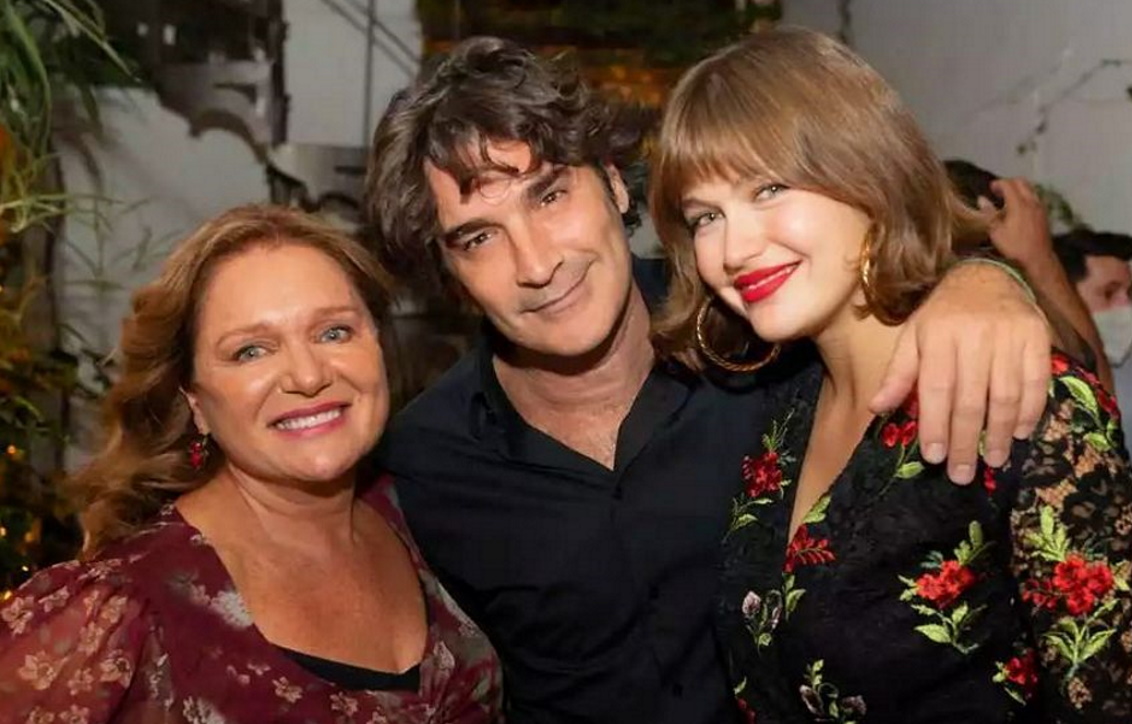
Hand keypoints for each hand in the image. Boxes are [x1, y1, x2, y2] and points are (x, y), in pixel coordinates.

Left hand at [870, 262, 1050, 483]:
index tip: (934, 456)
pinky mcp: (1037, 337)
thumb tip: (876, 408)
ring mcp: (1009, 336)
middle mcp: (974, 336)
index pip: (936, 389)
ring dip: (999, 433)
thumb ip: (898, 373)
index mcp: (938, 336)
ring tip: (994, 460)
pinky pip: (1036, 381)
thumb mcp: (913, 337)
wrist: (985, 276)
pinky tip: (1019, 432)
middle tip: (962, 474)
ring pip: (1005, 395)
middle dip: (966, 441)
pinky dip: (1030, 411)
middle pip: (970, 399)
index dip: (935, 425)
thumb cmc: (942, 315)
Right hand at [981, 178, 1053, 270]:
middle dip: (1009, 183)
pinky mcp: (1044, 214)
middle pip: (1021, 182)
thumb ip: (988, 213)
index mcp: (1018, 204)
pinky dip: (1025, 196)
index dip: (998, 183)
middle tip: (998, 191)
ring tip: (1007, 199)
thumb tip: (981, 199)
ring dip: (1018, 189)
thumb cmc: (1014, 246)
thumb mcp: (996, 231)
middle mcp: (1031, 202)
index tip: (990, 188)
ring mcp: (1040, 207)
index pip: (1008, 184)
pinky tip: (1018, 208)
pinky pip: (1034, 197)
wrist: (1038, 258)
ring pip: (1030, 189)